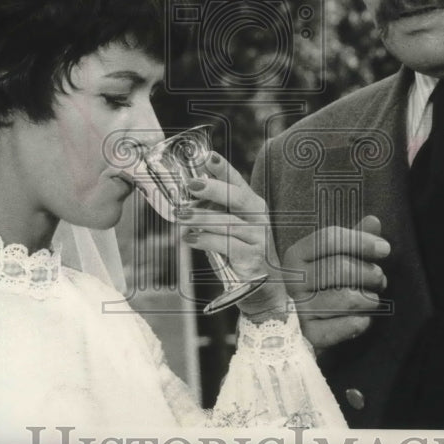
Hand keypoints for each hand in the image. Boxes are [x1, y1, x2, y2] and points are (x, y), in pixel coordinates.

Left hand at [176, 153, 287, 316]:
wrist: (263, 287)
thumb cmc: (241, 251)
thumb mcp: (231, 227)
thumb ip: (216, 212)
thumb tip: (184, 199)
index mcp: (252, 205)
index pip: (237, 182)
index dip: (223, 168)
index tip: (208, 156)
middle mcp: (258, 217)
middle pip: (237, 198)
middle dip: (213, 189)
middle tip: (191, 185)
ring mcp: (258, 237)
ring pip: (228, 223)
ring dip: (201, 218)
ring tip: (181, 215)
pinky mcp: (253, 257)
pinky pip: (227, 245)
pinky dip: (206, 240)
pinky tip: (189, 239)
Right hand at [281, 216, 389, 350]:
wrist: (294, 326)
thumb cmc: (320, 285)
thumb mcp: (331, 258)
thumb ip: (352, 240)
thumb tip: (374, 221)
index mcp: (295, 255)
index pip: (329, 238)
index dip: (361, 241)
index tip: (384, 248)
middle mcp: (292, 280)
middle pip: (339, 267)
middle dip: (369, 272)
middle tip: (380, 279)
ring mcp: (298, 309)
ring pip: (345, 298)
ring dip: (369, 299)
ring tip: (372, 299)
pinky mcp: (307, 335)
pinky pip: (342, 328)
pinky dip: (360, 323)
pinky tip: (363, 319)